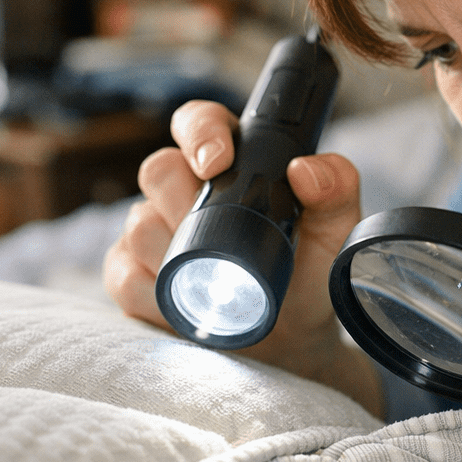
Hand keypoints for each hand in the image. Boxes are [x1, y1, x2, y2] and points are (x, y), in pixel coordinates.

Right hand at [104, 99, 381, 409]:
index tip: (216, 163)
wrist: (290, 340)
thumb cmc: (308, 275)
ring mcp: (151, 230)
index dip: (199, 133)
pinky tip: (188, 304)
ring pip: (140, 224)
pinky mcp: (129, 275)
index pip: (198, 122)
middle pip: (159, 168)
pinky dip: (156, 295)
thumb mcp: (335, 234)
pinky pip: (124, 277)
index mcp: (232, 162)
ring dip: (178, 256)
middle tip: (226, 238)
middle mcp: (183, 188)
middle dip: (188, 204)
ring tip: (219, 280)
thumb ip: (337, 191)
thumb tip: (305, 171)